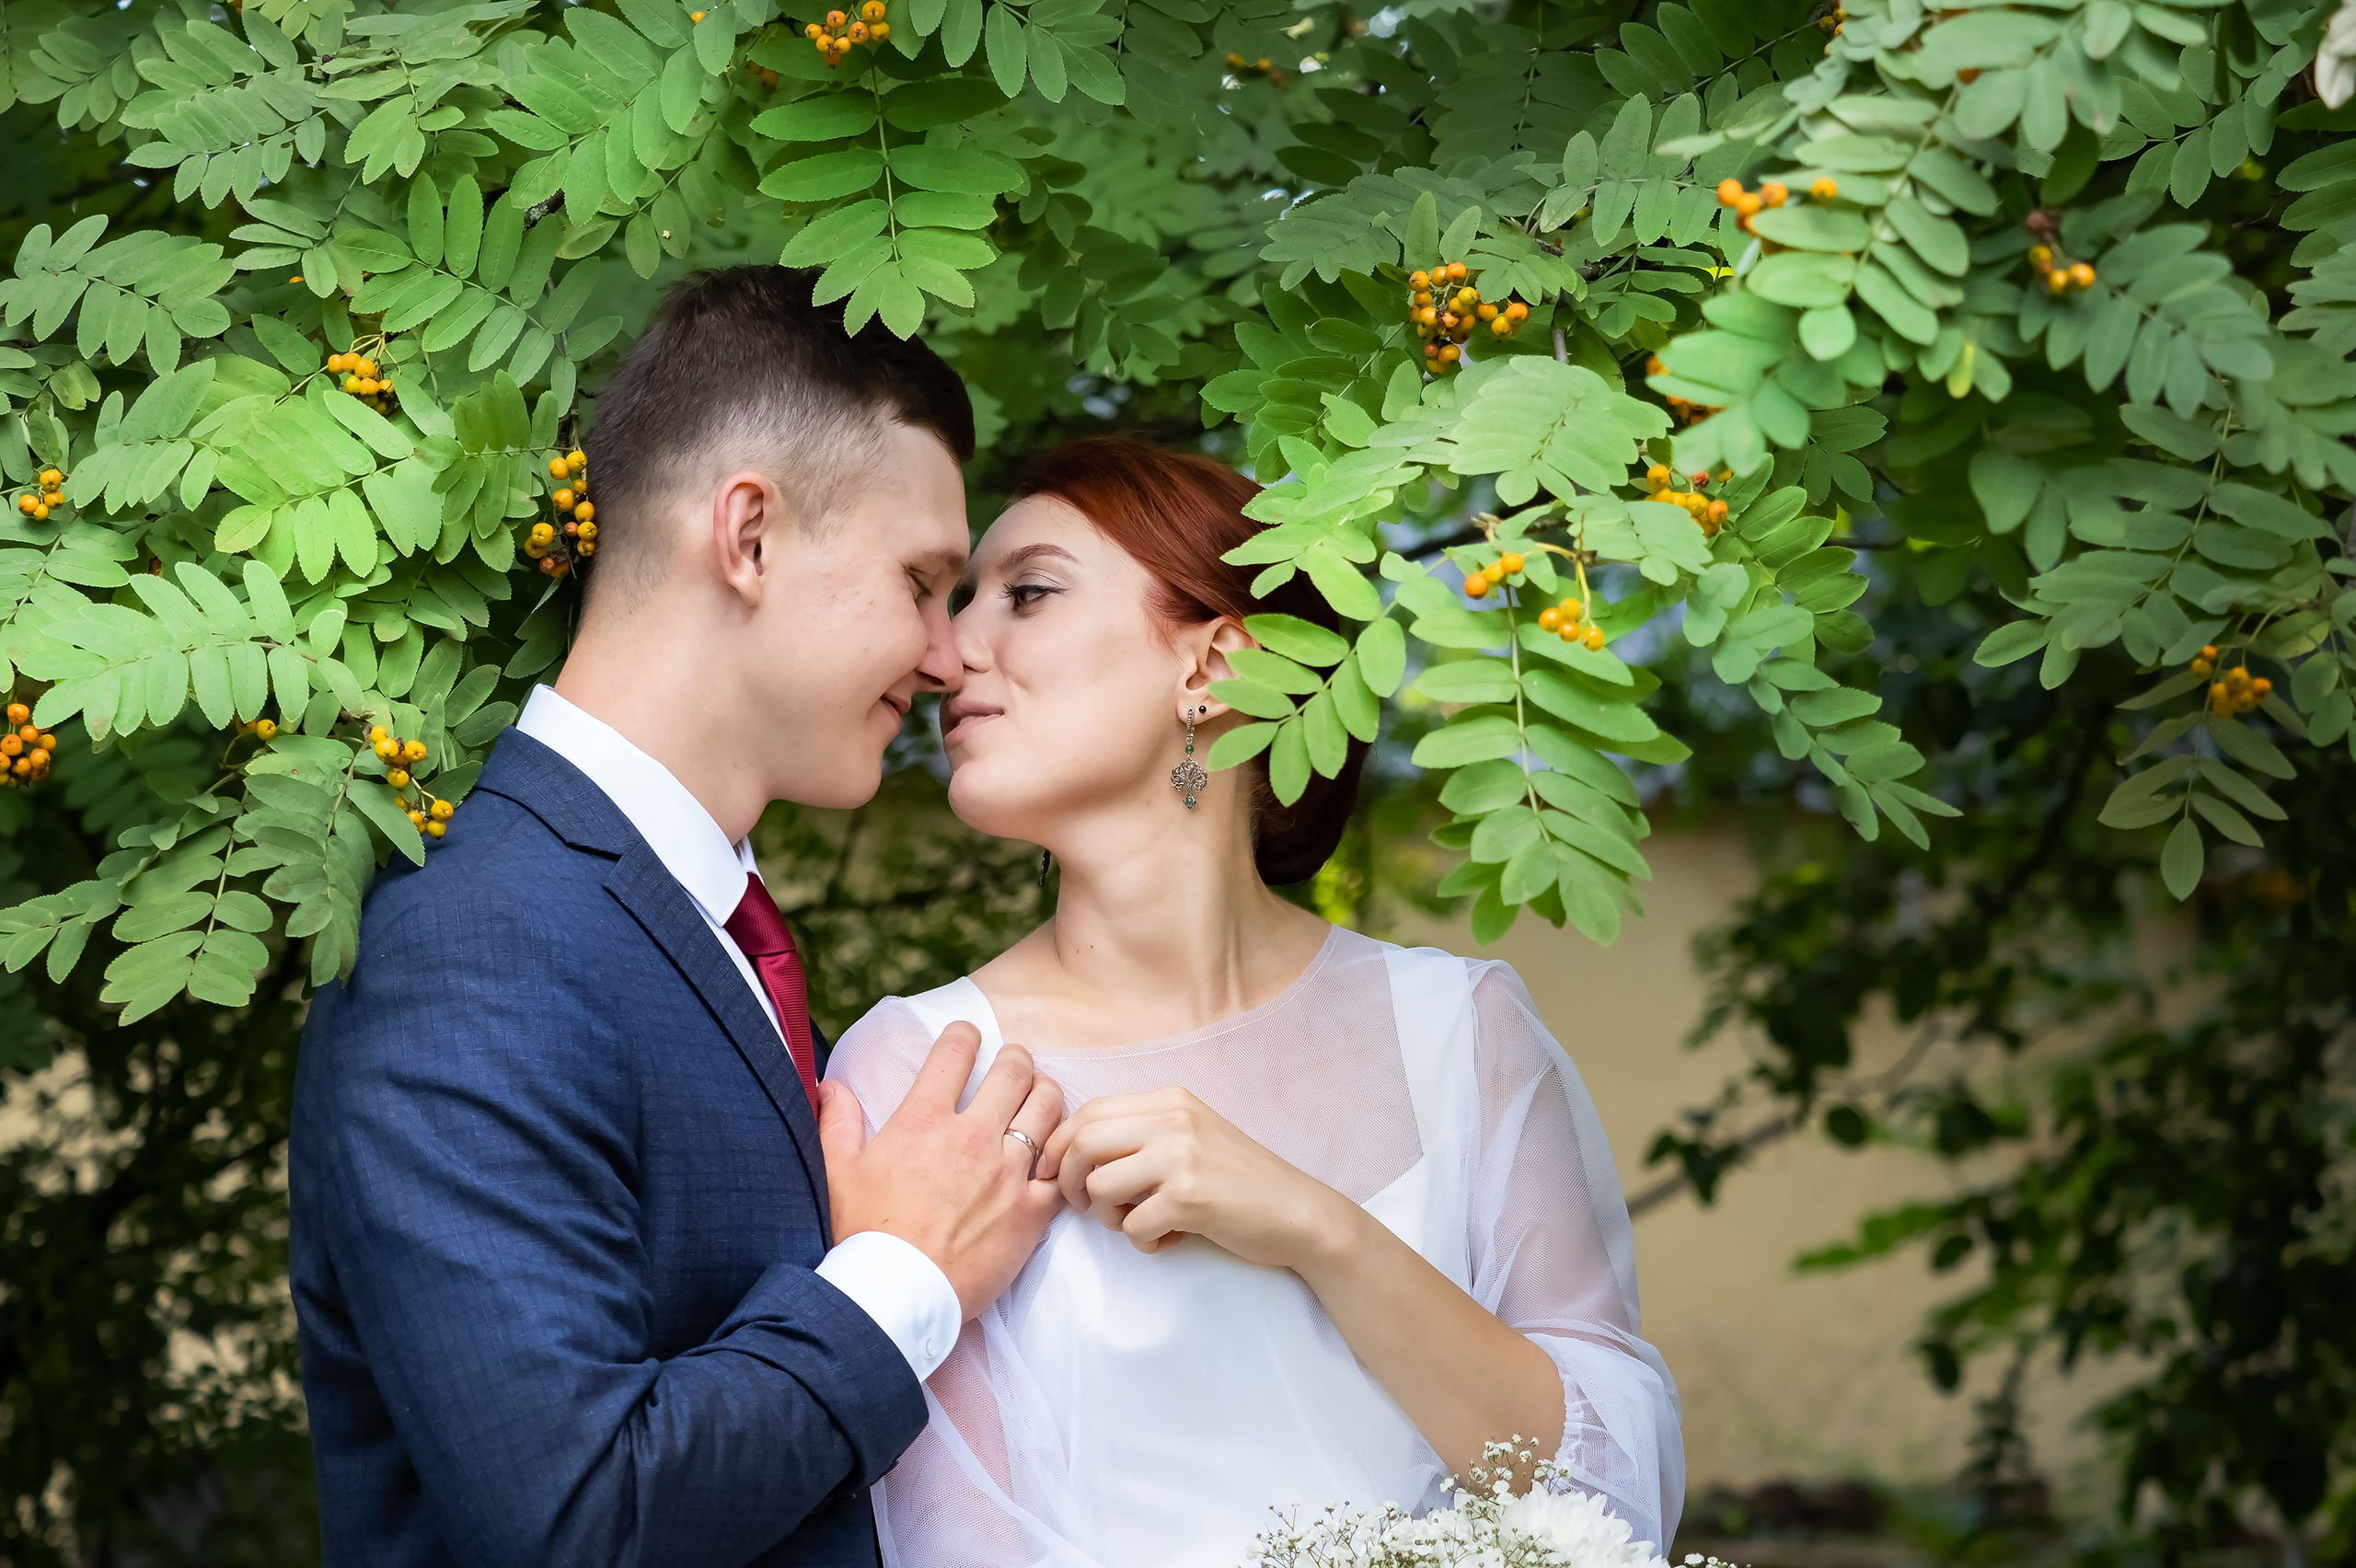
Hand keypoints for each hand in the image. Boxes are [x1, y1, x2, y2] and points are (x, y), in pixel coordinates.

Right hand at [818, 1023, 1064, 1317]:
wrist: (896, 1297)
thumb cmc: (863, 1236)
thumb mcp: (837, 1172)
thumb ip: (837, 1121)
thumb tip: (830, 1085)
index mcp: (924, 1120)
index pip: (955, 1052)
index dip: (964, 1035)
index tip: (967, 1037)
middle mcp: (972, 1137)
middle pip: (1014, 1069)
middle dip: (1016, 1058)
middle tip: (1013, 1063)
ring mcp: (1008, 1172)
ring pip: (1049, 1107)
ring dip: (1046, 1094)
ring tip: (1039, 1096)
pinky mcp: (1032, 1211)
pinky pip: (1061, 1169)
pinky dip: (1061, 1157)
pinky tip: (1054, 1157)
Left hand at [1035, 1088, 1355, 1268]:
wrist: (1298, 1212)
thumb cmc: (1240, 1182)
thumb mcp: (1192, 1137)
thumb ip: (1143, 1135)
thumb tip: (1075, 1154)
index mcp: (1170, 1100)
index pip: (1088, 1111)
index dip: (1060, 1145)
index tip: (1055, 1175)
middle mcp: (1173, 1119)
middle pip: (1082, 1143)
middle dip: (1068, 1181)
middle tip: (1082, 1207)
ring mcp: (1181, 1155)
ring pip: (1099, 1186)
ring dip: (1107, 1217)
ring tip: (1138, 1223)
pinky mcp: (1189, 1196)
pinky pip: (1132, 1226)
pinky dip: (1144, 1243)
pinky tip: (1171, 1239)